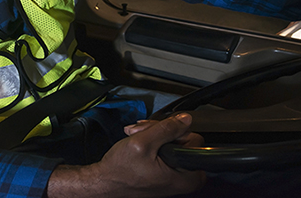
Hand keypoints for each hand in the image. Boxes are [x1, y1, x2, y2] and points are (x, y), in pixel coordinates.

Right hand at [47, 113, 205, 197]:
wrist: (104, 182)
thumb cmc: (120, 170)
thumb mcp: (143, 144)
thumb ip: (167, 129)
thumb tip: (185, 120)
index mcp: (184, 178)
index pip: (196, 143)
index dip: (178, 133)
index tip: (163, 134)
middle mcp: (182, 179)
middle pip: (183, 141)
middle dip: (162, 131)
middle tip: (145, 132)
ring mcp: (173, 176)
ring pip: (172, 142)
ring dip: (154, 134)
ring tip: (137, 135)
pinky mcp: (164, 172)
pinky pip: (164, 150)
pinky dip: (152, 142)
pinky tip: (138, 139)